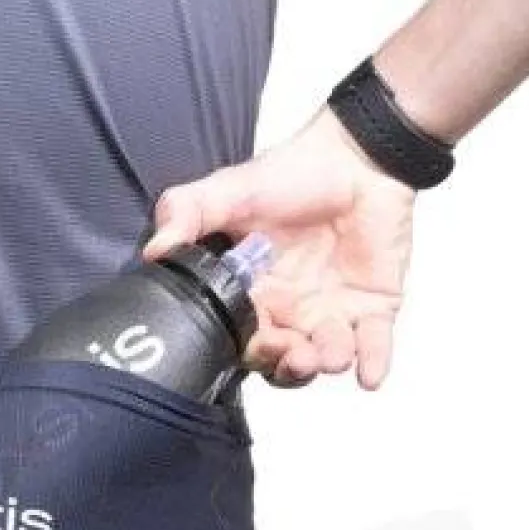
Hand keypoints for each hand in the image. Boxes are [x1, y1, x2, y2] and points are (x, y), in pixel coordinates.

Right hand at [143, 109, 417, 389]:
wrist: (357, 155)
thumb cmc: (292, 174)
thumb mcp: (226, 191)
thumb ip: (186, 214)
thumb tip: (153, 250)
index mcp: (252, 295)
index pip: (244, 340)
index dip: (250, 351)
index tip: (256, 344)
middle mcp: (290, 312)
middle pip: (284, 360)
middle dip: (289, 367)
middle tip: (296, 356)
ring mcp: (332, 312)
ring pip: (328, 358)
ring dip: (328, 363)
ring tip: (332, 354)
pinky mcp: (373, 307)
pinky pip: (375, 345)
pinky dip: (374, 362)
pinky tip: (370, 374)